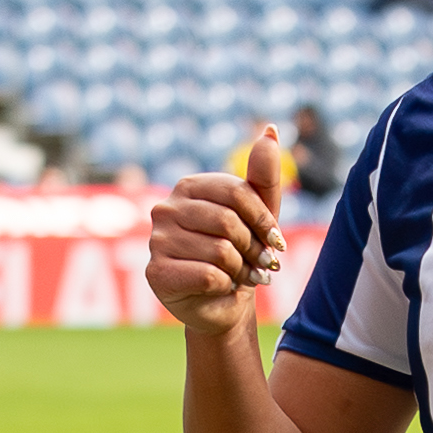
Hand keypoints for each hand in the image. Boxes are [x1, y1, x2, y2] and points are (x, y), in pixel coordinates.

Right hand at [146, 124, 288, 335]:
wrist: (222, 302)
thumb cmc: (240, 252)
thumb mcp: (258, 214)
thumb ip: (264, 175)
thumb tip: (270, 130)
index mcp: (189, 186)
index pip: (236, 193)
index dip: (264, 220)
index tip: (276, 241)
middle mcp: (165, 208)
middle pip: (227, 223)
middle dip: (254, 248)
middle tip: (262, 264)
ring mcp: (156, 240)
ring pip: (220, 252)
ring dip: (242, 270)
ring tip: (242, 276)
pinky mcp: (156, 273)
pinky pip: (208, 276)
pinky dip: (226, 286)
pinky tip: (223, 288)